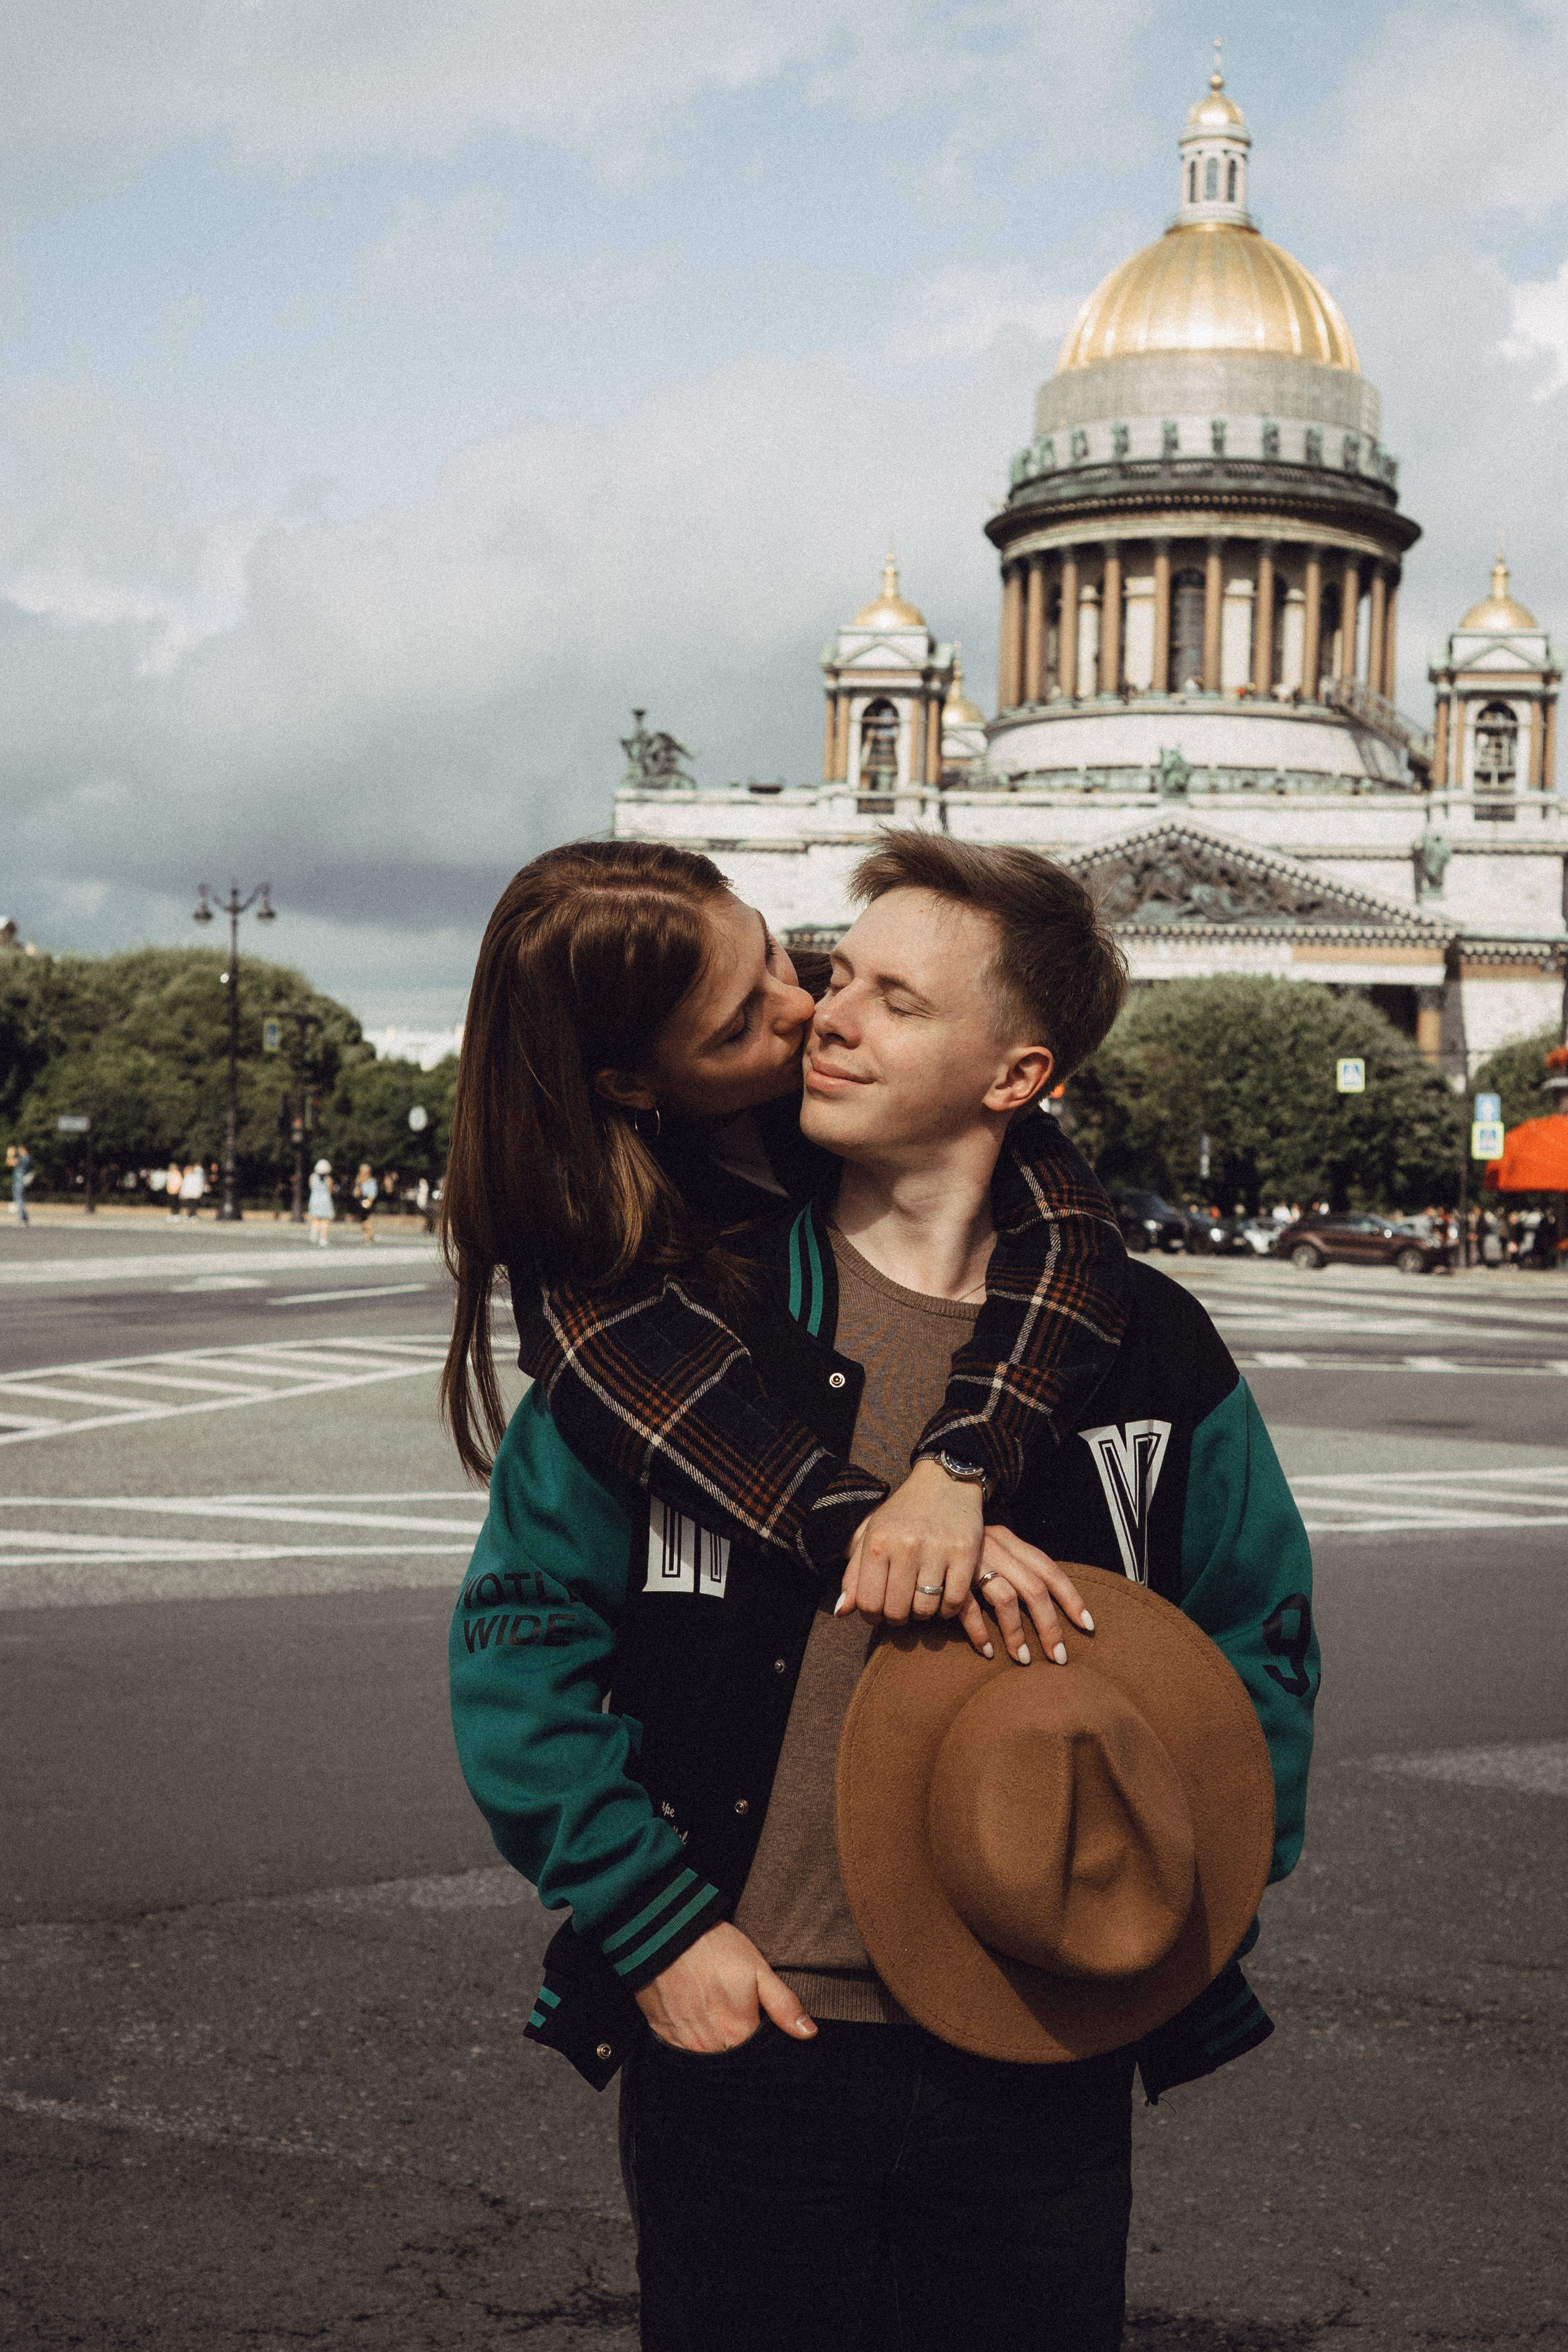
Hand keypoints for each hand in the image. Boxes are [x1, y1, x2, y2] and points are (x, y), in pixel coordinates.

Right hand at [633, 1921, 816, 2052]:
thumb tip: (809, 2033)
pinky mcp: (664, 2036)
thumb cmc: (714, 1948)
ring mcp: (685, 2044)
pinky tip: (697, 2022)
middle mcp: (711, 2047)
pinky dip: (693, 2043)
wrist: (664, 1934)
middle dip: (738, 2050)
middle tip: (737, 2022)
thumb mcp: (757, 1969)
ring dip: (716, 2048)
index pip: (758, 2057)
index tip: (759, 2029)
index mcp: (738, 2033)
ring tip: (717, 2021)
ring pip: (708, 2060)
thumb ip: (783, 2005)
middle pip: (732, 2061)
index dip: (762, 2046)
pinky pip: (684, 2053)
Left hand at [836, 1458, 983, 1629]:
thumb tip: (840, 1612)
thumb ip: (854, 1575)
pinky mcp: (965, 1553)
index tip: (880, 1612)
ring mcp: (937, 1550)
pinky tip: (943, 1597)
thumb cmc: (903, 1515)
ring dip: (923, 1613)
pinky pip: (954, 1601)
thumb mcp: (872, 1535)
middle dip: (898, 1617)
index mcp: (877, 1542)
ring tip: (922, 1600)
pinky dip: (948, 1609)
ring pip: (926, 1609)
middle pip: (897, 1611)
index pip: (868, 1603)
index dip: (872, 1616)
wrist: (944, 1482)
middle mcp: (905, 1546)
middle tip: (903, 1608)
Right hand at [953, 1525, 1093, 1667]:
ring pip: (1005, 1599)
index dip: (1072, 1597)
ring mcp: (971, 1560)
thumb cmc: (956, 1537)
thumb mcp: (988, 1543)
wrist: (918, 1507)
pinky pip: (969, 1608)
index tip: (1088, 1625)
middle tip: (1060, 1658)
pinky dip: (980, 1632)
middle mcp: (994, 1546)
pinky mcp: (947, 1576)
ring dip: (1018, 1634)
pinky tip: (987, 1652)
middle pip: (1034, 1588)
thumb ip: (1010, 1565)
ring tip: (1025, 1660)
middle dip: (1051, 1626)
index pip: (1049, 1568)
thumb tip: (1047, 1602)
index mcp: (1009, 1539)